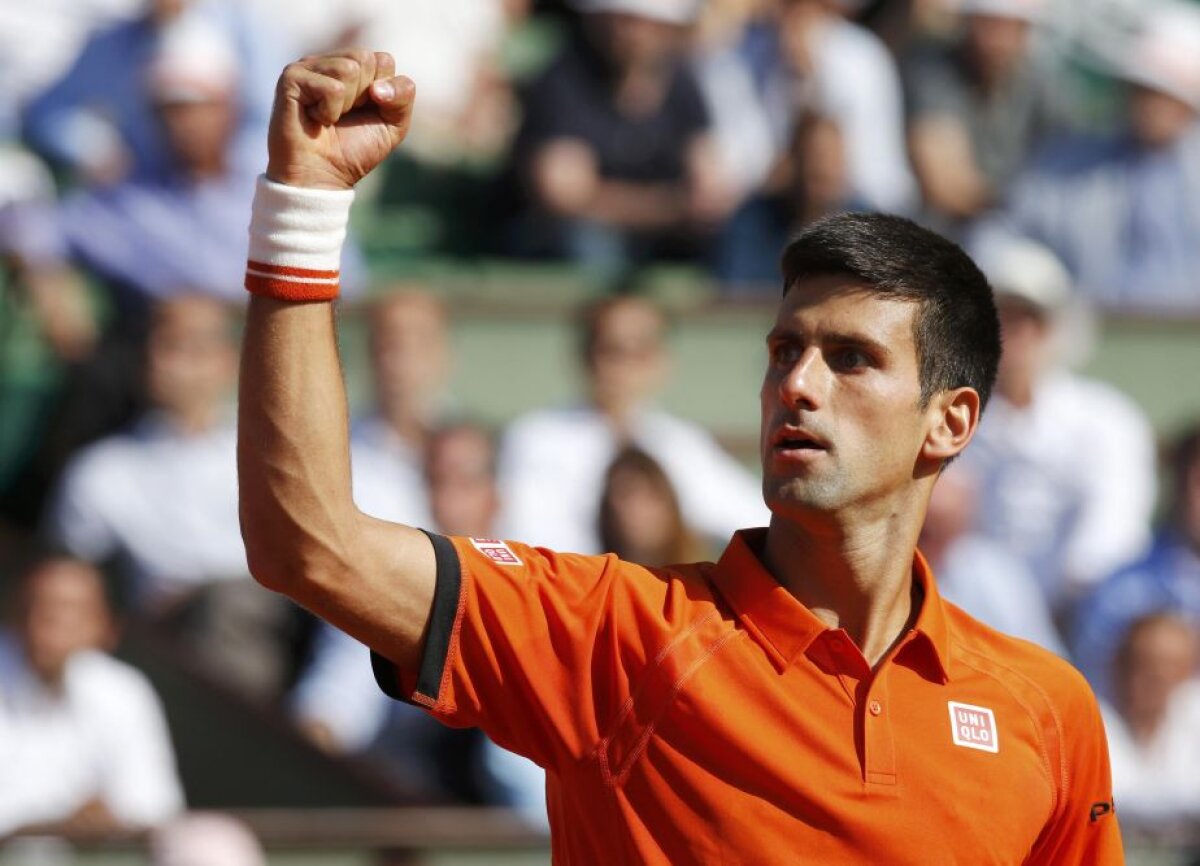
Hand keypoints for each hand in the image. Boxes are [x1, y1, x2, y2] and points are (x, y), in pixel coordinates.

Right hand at [266, 49, 414, 189]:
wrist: (321, 177)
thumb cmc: (353, 152)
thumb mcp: (393, 125)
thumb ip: (403, 96)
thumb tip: (378, 87)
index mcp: (352, 67)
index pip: (383, 60)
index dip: (384, 93)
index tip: (365, 113)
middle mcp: (329, 62)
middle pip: (366, 59)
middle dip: (364, 97)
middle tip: (345, 116)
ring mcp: (308, 66)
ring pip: (348, 69)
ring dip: (346, 106)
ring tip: (329, 118)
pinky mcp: (292, 78)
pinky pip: (332, 88)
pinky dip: (330, 112)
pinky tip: (316, 119)